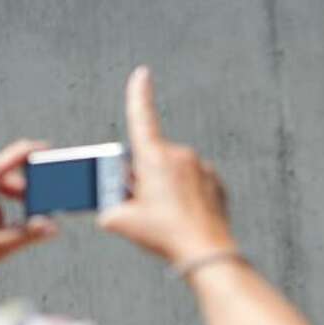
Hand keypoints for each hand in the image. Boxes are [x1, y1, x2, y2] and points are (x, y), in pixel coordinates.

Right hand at [98, 66, 234, 263]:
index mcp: (154, 157)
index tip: (142, 74)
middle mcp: (180, 155)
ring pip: (173, 173)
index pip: (142, 117)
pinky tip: (183, 217)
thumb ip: (108, 206)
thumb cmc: (165, 234)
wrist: (205, 251)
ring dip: (164, 187)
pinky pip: (193, 183)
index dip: (139, 94)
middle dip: (142, 177)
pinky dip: (184, 196)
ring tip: (166, 217)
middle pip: (152, 159)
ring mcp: (201, 168)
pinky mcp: (215, 183)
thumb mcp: (122, 221)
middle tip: (142, 206)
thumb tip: (109, 205)